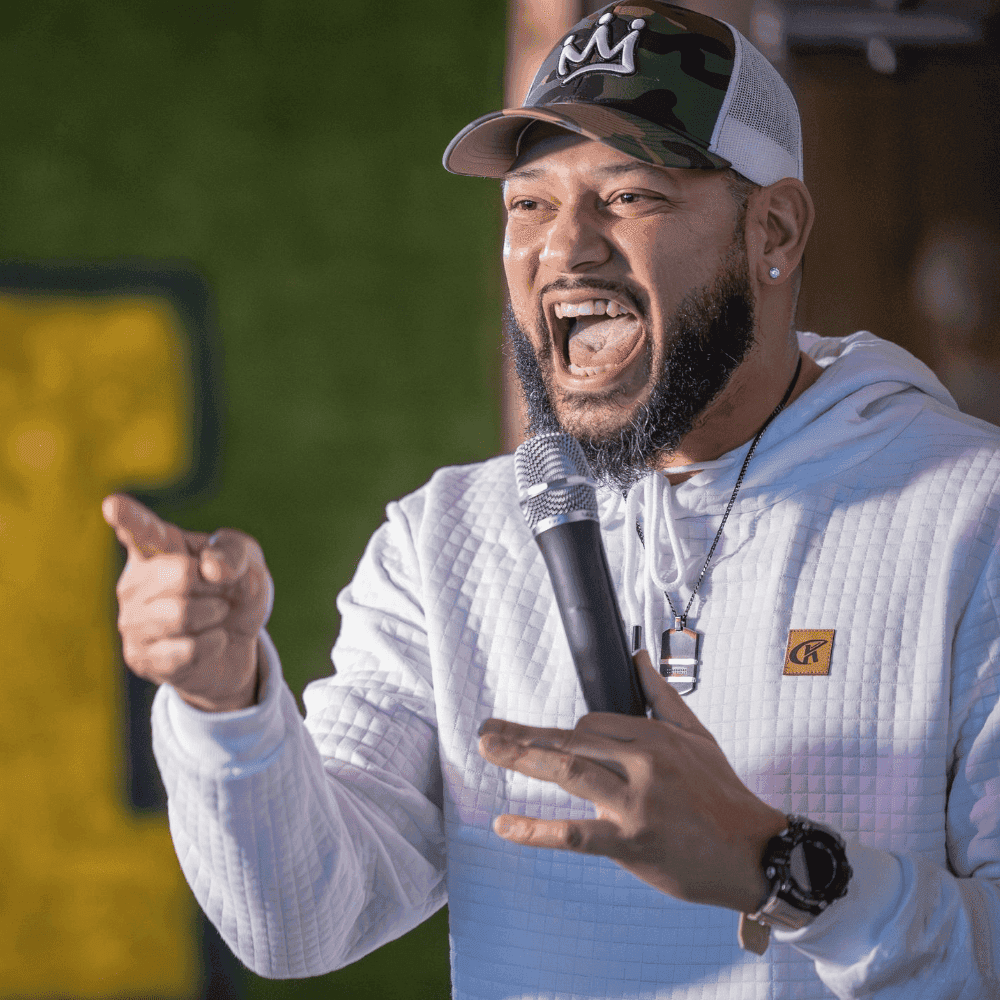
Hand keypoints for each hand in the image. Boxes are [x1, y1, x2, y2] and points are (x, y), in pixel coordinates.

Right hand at [102, 493, 273, 711]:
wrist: (237, 645)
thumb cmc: (235, 591)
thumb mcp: (248, 563)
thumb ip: (235, 554)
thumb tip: (209, 569)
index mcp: (159, 546)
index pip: (141, 529)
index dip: (128, 517)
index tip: (112, 504)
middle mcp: (135, 582)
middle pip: (180, 575)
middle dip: (214, 585)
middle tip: (219, 592)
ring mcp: (132, 621)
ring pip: (182, 614)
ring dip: (216, 614)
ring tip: (214, 615)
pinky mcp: (140, 657)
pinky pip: (187, 650)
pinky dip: (214, 644)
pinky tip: (211, 641)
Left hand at [478, 651, 786, 912]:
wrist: (754, 853)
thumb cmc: (723, 794)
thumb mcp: (698, 736)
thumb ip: (662, 696)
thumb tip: (639, 658)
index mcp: (655, 737)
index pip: (592, 723)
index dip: (570, 735)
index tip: (556, 748)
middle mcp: (643, 764)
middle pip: (572, 740)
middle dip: (523, 734)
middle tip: (485, 730)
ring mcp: (635, 803)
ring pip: (569, 772)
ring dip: (522, 758)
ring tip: (488, 749)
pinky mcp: (630, 843)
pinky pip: (574, 834)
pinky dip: (536, 830)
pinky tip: (505, 825)